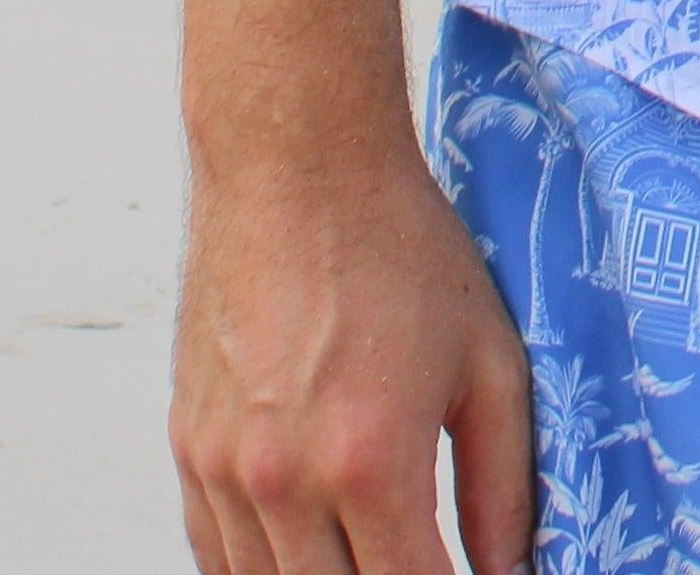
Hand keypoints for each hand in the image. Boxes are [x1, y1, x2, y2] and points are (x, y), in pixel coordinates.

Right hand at [163, 0, 531, 574]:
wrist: (297, 165)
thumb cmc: (399, 248)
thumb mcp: (489, 358)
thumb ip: (504, 481)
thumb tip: (511, 569)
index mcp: (367, 462)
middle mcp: (280, 483)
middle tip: (425, 557)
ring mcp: (222, 474)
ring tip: (376, 548)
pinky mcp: (188, 453)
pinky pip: (218, 557)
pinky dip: (265, 570)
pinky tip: (314, 552)